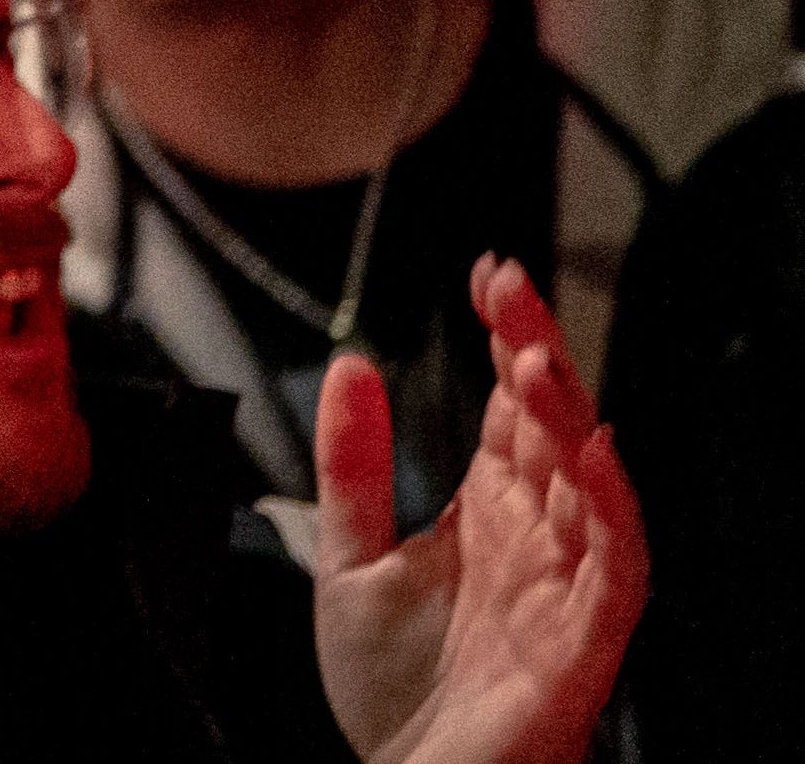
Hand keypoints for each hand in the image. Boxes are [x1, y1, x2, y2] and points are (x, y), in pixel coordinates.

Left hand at [315, 257, 645, 763]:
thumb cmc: (396, 691)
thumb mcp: (348, 555)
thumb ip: (351, 464)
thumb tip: (352, 363)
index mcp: (490, 513)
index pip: (514, 408)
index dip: (508, 339)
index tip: (488, 275)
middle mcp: (537, 541)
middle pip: (554, 432)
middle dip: (539, 356)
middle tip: (512, 290)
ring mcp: (564, 589)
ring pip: (589, 487)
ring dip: (571, 419)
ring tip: (539, 357)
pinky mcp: (582, 643)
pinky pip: (618, 570)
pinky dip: (615, 511)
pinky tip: (597, 456)